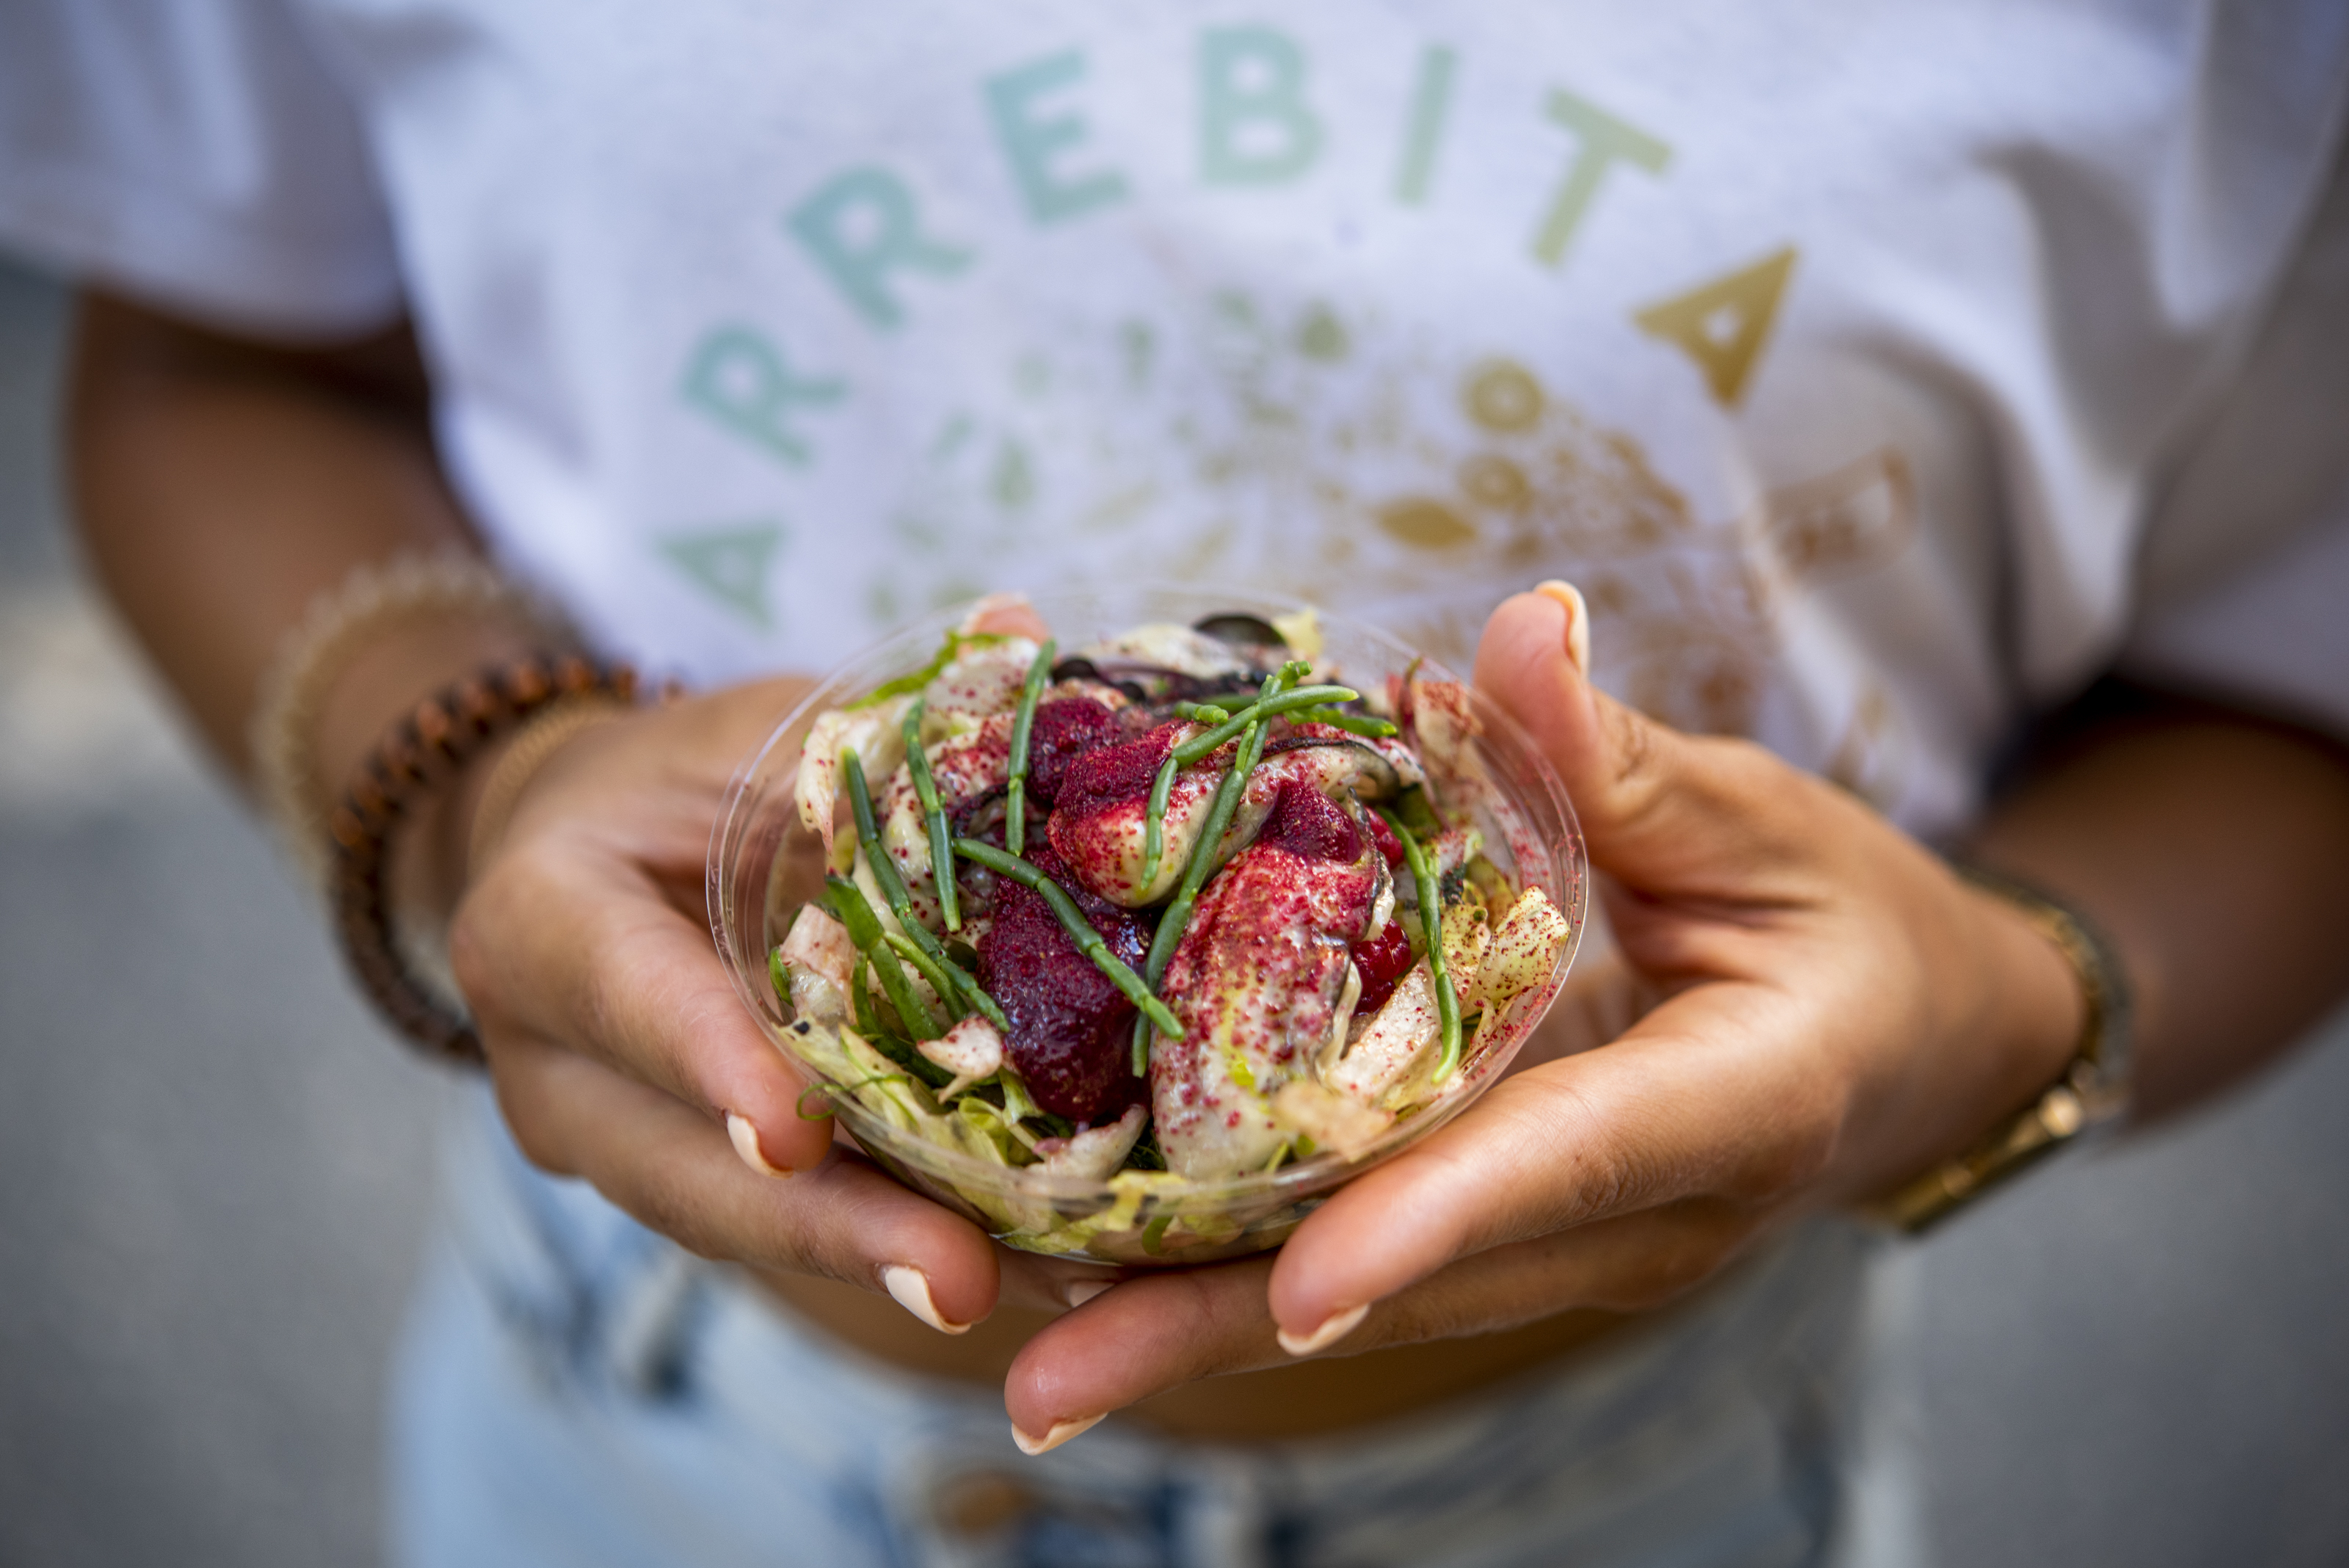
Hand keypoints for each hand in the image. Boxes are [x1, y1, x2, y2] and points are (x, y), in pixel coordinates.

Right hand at [449, 677, 1099, 1333]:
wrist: (580, 859)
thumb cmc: (676, 780)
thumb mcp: (747, 728)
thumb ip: (864, 715)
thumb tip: (1022, 625)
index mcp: (544, 923)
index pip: (624, 992)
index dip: (704, 1060)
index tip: (791, 1133)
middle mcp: (555, 1064)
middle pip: (683, 1166)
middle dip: (825, 1229)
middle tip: (955, 1279)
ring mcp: (613, 1145)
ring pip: (736, 1222)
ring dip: (881, 1261)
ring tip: (1030, 1289)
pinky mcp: (683, 1186)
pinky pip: (783, 1228)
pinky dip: (896, 1247)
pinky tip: (1030, 1274)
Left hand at [999, 582, 2082, 1448]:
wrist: (1923, 1051)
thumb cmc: (1853, 918)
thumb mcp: (1766, 821)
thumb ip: (1626, 756)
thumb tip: (1518, 625)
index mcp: (1734, 1105)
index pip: (1565, 1165)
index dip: (1428, 1223)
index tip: (1295, 1287)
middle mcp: (1645, 1220)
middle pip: (1422, 1284)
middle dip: (1230, 1328)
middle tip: (1045, 1382)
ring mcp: (1580, 1252)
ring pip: (1378, 1301)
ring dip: (1200, 1324)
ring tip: (1024, 1343)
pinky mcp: (1524, 1240)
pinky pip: (1374, 1262)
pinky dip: (1241, 1270)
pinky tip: (1104, 1271)